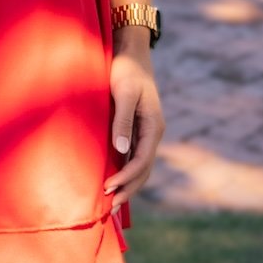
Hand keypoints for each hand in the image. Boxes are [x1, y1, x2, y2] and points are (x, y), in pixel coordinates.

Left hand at [103, 32, 163, 210]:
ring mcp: (146, 132)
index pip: (142, 161)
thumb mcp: (122, 94)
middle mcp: (153, 133)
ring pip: (141, 166)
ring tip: (111, 202)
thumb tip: (121, 151)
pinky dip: (126, 172)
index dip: (126, 178)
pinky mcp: (137, 129)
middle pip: (144, 170)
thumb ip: (122, 121)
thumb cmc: (125, 71)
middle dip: (128, 189)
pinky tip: (114, 181)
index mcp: (154, 126)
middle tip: (109, 207)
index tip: (108, 188)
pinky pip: (134, 157)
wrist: (130, 54)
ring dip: (128, 185)